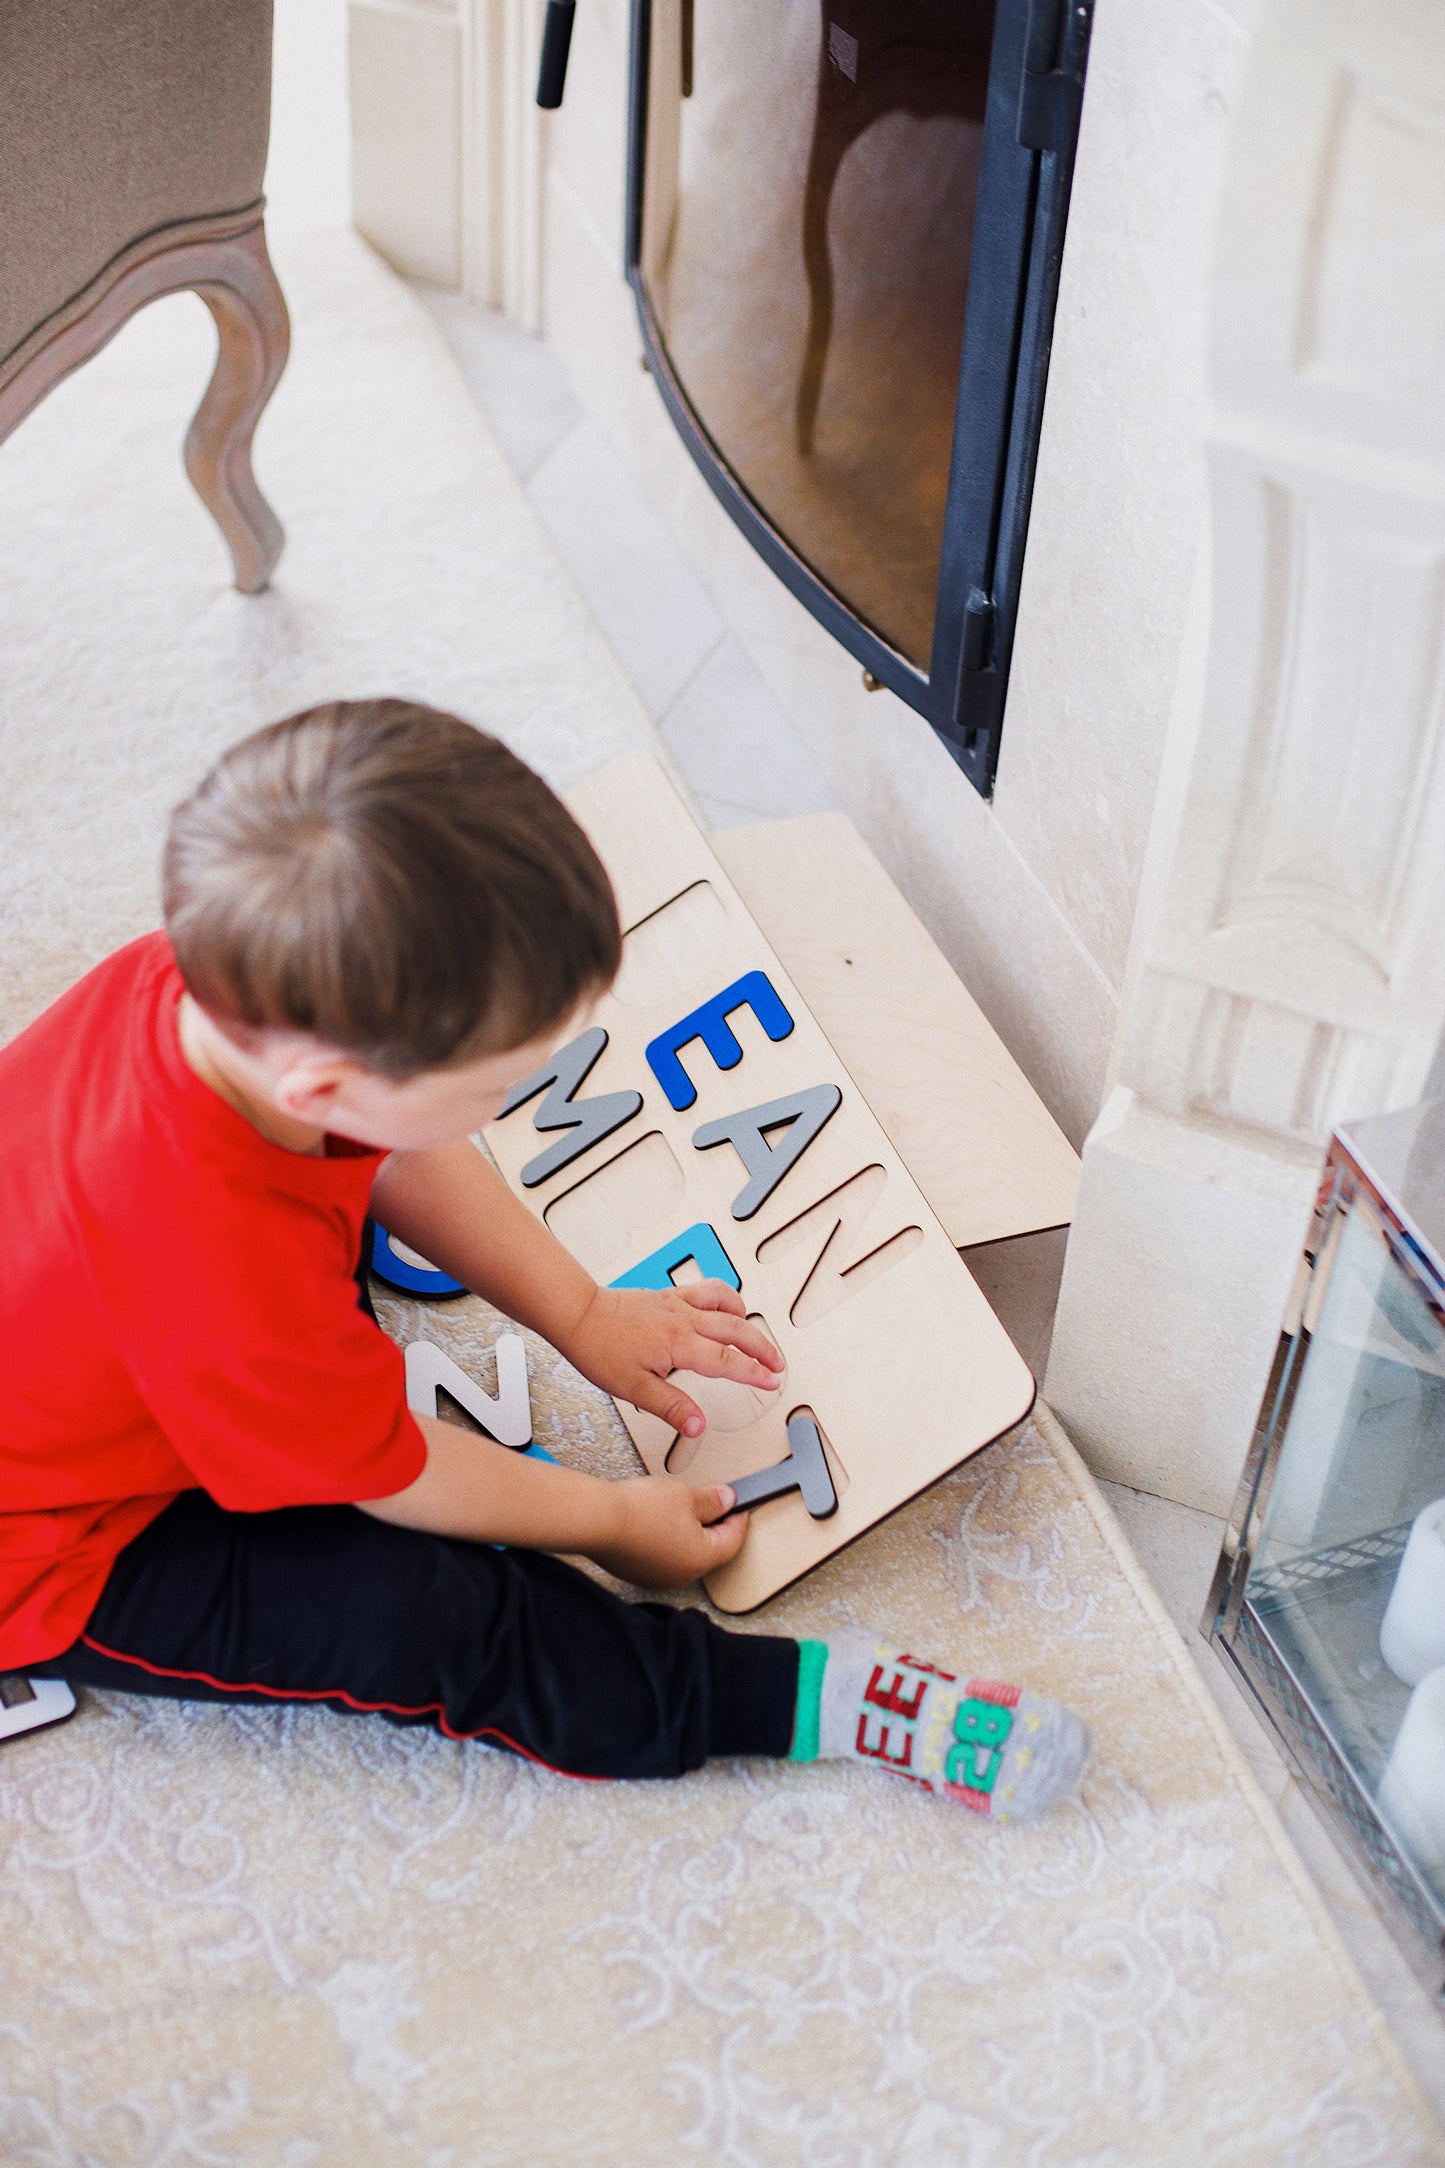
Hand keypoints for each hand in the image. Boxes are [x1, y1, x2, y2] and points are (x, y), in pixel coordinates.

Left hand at [561, 1280, 784, 1436]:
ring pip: (726, 1304)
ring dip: (747, 1319)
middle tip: (776, 1364)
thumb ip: (670, 1407)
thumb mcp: (633, 1388)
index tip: (771, 1381)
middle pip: (737, 1329)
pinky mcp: (669, 1295)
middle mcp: (683, 1319)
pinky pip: (707, 1290)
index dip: (753, 1372)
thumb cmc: (600, 1348)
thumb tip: (697, 1426)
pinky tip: (726, 1308)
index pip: (727, 1360)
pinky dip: (725, 1298)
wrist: (579, 1315)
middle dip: (762, 1347)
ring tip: (757, 1336)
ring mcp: (677, 1303)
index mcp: (678, 1343)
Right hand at [592, 1475, 747, 1587]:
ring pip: (684, 1555)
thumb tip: (727, 1501)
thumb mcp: (686, 1495)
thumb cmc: (640, 1511)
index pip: (733, 1541)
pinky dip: (666, 1541)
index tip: (739, 1506)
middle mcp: (682, 1575)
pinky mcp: (637, 1573)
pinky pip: (662, 1557)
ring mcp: (658, 1577)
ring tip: (680, 1508)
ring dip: (688, 1534)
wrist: (598, 1520)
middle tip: (712, 1503)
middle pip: (709, 1551)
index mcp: (702, 1559)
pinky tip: (658, 1521)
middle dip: (713, 1526)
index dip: (739, 1519)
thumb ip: (712, 1501)